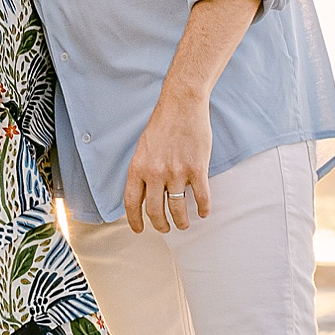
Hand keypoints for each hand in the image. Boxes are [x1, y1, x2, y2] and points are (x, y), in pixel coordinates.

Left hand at [124, 93, 212, 234]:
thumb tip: (143, 193)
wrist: (182, 105)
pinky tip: (203, 212)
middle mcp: (155, 173)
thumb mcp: (143, 148)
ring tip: (184, 224)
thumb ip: (142, 170)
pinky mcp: (196, 169)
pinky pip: (200, 197)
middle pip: (155, 211)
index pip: (132, 203)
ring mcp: (176, 172)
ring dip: (181, 221)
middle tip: (165, 228)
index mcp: (138, 168)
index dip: (134, 220)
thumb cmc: (163, 123)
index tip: (139, 230)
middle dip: (160, 225)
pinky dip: (203, 208)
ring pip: (178, 209)